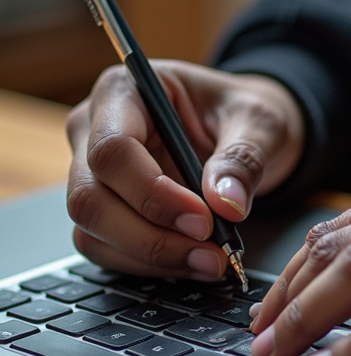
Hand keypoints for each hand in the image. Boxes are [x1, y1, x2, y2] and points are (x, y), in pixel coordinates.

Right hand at [66, 61, 304, 277]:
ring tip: (208, 261)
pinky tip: (191, 261)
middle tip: (210, 253)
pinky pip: (105, 248)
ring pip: (91, 230)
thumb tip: (226, 204)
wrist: (240, 128)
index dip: (153, 193)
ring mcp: (91, 171)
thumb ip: (242, 159)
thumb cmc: (240, 113)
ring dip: (150, 257)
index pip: (112, 149)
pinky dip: (148, 264)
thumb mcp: (257, 123)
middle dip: (149, 236)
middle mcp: (92, 130)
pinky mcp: (102, 208)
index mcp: (123, 91)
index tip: (203, 219)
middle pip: (89, 197)